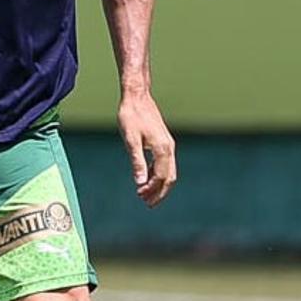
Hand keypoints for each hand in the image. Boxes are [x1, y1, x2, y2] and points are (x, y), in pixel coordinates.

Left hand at [118, 91, 176, 206]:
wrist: (137, 96)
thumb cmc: (131, 116)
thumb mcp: (131, 140)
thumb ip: (137, 162)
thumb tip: (140, 183)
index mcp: (163, 149)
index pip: (161, 177)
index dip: (152, 190)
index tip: (140, 196)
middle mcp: (169, 148)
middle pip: (170, 177)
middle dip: (160, 192)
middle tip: (148, 203)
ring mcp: (168, 145)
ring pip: (169, 171)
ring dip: (159, 184)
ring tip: (147, 194)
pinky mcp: (164, 142)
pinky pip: (165, 163)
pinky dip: (158, 174)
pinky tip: (147, 178)